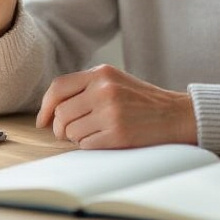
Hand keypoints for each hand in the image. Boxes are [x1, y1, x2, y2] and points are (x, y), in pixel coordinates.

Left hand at [36, 65, 196, 148]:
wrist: (176, 115)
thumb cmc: (142, 101)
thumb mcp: (115, 81)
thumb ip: (87, 87)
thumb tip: (52, 109)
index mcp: (101, 73)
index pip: (58, 87)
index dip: (45, 107)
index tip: (42, 121)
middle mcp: (104, 89)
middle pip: (62, 113)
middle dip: (60, 128)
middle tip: (67, 134)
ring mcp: (111, 111)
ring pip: (72, 132)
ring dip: (77, 138)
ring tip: (94, 133)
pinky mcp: (118, 133)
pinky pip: (86, 145)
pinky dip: (90, 146)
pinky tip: (105, 140)